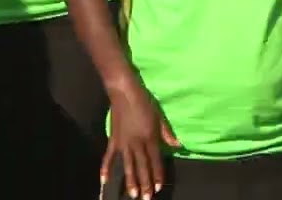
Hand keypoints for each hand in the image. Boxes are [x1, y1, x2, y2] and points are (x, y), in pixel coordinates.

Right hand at [103, 84, 180, 199]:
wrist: (124, 92)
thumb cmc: (144, 101)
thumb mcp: (159, 116)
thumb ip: (167, 133)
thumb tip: (178, 145)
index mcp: (150, 137)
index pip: (155, 160)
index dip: (157, 175)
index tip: (158, 188)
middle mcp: (137, 143)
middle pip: (142, 166)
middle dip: (145, 183)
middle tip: (146, 198)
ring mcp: (123, 142)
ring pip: (127, 165)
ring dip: (130, 180)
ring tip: (132, 194)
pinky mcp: (113, 139)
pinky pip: (109, 156)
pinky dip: (105, 168)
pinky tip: (104, 179)